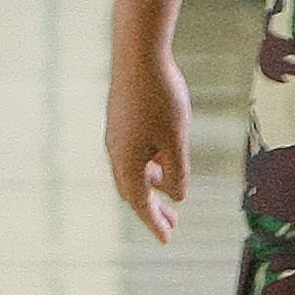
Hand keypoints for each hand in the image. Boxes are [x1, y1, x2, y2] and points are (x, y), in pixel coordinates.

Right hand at [104, 51, 193, 243]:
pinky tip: (163, 161)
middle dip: (153, 209)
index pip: (141, 203)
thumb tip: (177, 196)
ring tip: (172, 195)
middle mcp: (116, 151)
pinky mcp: (120, 119)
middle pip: (134, 191)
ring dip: (152, 186)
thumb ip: (177, 171)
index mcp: (127, 161)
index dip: (154, 223)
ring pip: (133, 171)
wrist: (138, 53)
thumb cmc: (160, 97)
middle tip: (172, 226)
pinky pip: (132, 154)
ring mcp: (116, 135)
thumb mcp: (176, 139)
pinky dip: (148, 166)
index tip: (166, 241)